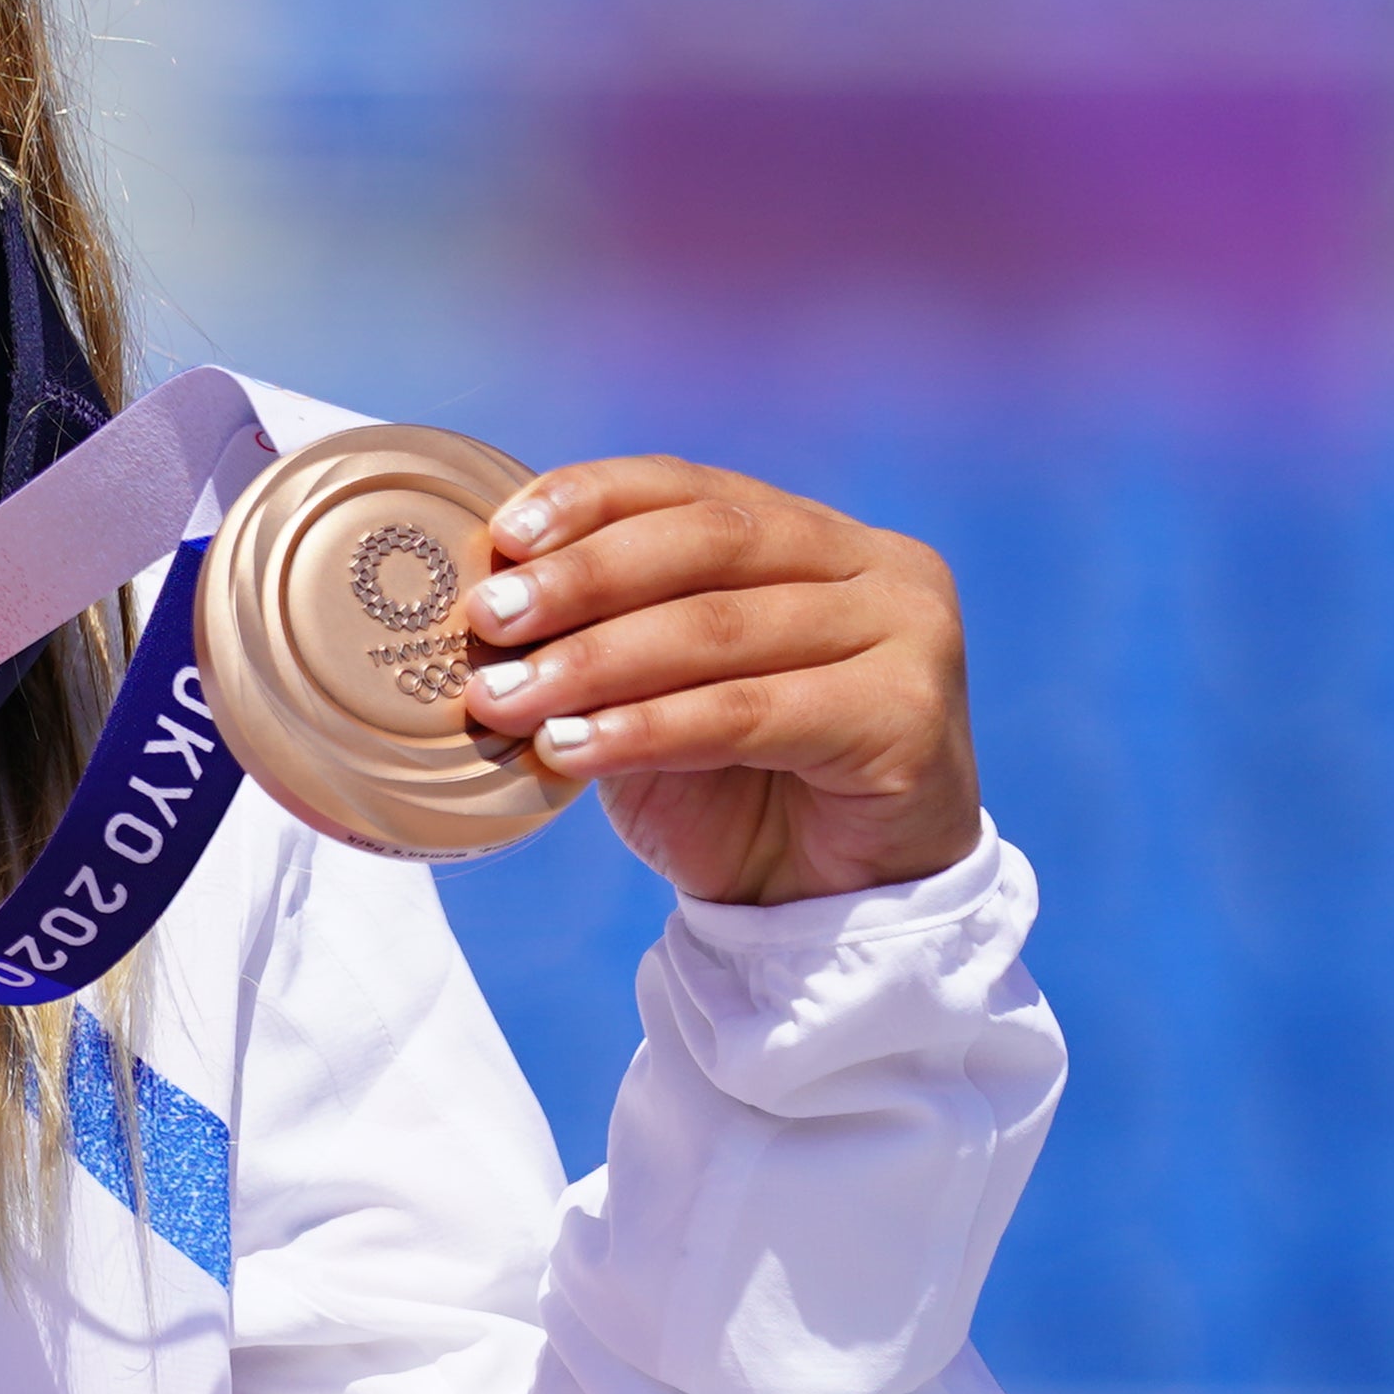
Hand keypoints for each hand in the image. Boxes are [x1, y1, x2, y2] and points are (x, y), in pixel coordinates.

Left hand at [452, 457, 978, 906]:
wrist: (829, 905)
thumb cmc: (738, 791)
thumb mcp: (654, 696)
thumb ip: (605, 636)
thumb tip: (487, 600)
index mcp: (815, 536)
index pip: (692, 488)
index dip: (592, 499)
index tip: (502, 534)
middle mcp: (876, 566)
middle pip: (708, 542)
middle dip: (582, 577)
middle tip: (488, 617)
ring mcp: (907, 633)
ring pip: (721, 628)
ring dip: (595, 663)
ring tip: (507, 699)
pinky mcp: (907, 715)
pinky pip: (750, 713)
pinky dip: (647, 729)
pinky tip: (571, 749)